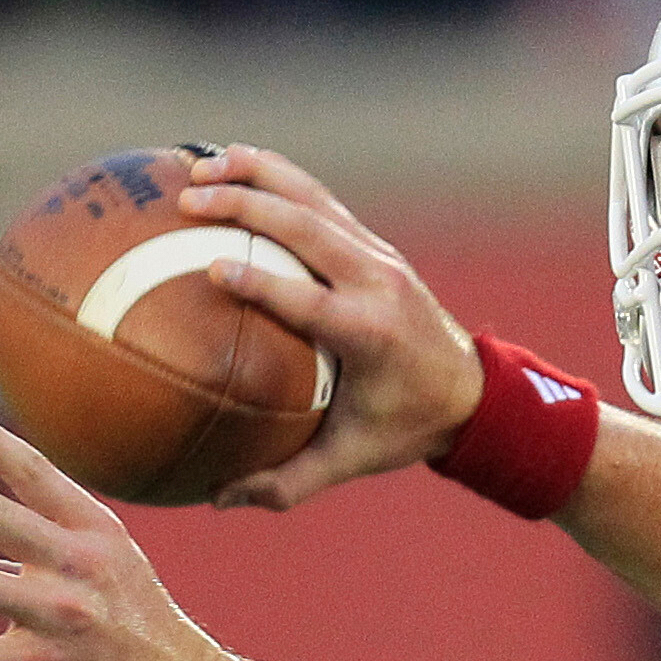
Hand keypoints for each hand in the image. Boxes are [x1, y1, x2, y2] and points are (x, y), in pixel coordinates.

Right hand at [177, 144, 484, 509]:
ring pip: (314, 199)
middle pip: (308, 228)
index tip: (212, 270)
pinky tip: (231, 164)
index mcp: (370, 334)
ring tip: (200, 161)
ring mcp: (378, 256)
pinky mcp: (373, 245)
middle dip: (247, 206)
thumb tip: (219, 499)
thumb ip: (288, 482)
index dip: (263, 283)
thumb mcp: (352, 459)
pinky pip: (320, 201)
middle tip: (188, 198)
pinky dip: (277, 178)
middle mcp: (377, 282)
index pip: (310, 301)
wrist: (472, 391)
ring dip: (258, 175)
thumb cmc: (404, 428)